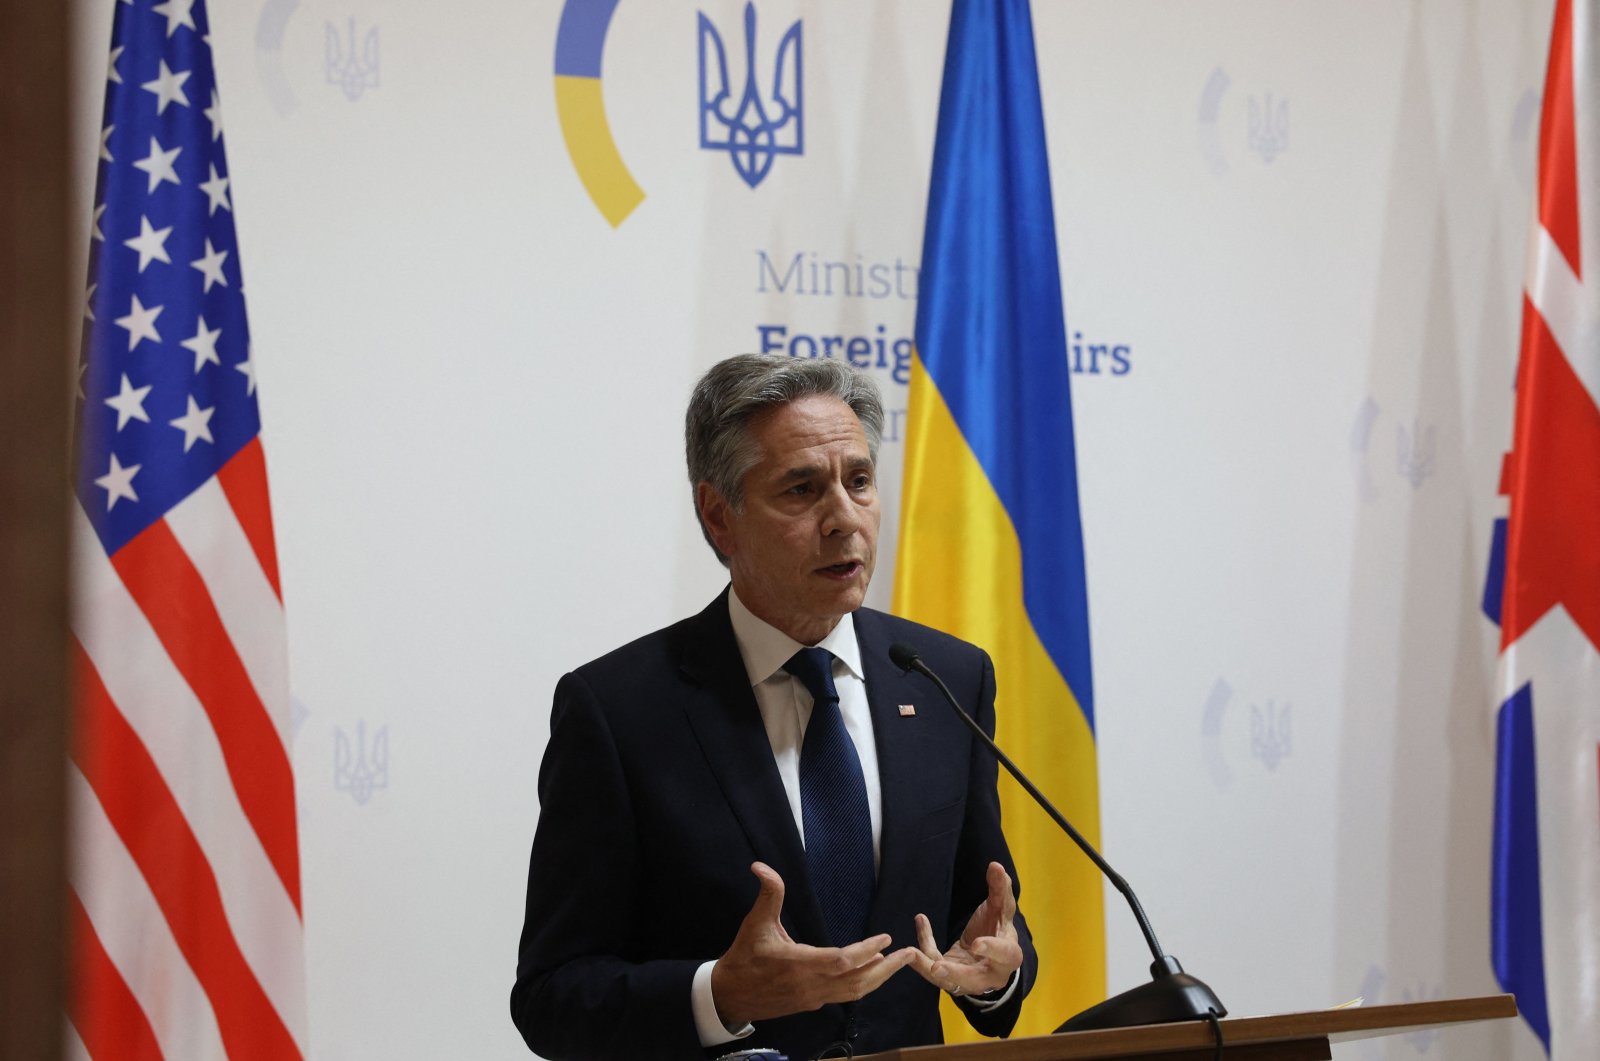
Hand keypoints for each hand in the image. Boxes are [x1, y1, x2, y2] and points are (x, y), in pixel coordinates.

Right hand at [711, 862, 916, 1026]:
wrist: (729, 996)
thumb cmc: (744, 958)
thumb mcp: (755, 924)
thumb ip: (768, 895)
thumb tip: (761, 866)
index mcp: (799, 964)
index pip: (842, 961)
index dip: (866, 951)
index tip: (885, 938)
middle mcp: (811, 985)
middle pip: (858, 982)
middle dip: (886, 969)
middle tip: (909, 955)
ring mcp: (813, 998)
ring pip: (854, 993)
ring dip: (878, 978)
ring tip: (895, 962)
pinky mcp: (811, 1004)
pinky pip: (844, 997)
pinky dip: (862, 985)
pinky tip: (870, 973)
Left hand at [907, 862, 1022, 997]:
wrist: (989, 955)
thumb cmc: (997, 929)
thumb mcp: (1000, 910)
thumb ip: (999, 890)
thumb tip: (996, 865)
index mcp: (1008, 957)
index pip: (1004, 954)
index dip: (992, 949)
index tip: (976, 944)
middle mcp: (989, 975)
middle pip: (973, 978)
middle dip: (955, 973)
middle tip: (937, 967)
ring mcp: (968, 980)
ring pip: (947, 980)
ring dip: (927, 967)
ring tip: (910, 952)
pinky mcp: (950, 978)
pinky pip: (933, 964)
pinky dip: (924, 946)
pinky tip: (921, 921)